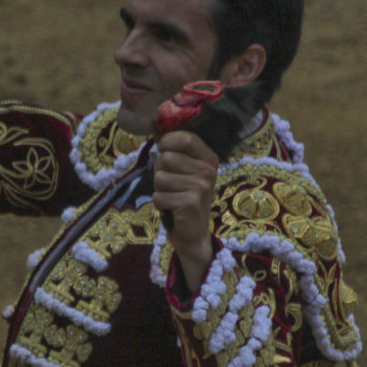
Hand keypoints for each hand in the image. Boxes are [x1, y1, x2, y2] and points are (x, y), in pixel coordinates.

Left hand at [153, 131, 217, 292]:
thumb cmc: (184, 198)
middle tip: (173, 187)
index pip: (186, 137)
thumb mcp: (185, 172)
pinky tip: (173, 210)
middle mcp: (209, 171)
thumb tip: (156, 132)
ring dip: (160, 190)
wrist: (193, 234)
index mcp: (209, 159)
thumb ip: (175, 153)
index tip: (165, 150)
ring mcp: (201, 188)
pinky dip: (160, 205)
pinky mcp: (190, 203)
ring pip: (159, 178)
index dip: (168, 142)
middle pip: (166, 158)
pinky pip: (159, 196)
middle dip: (161, 173)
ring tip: (173, 198)